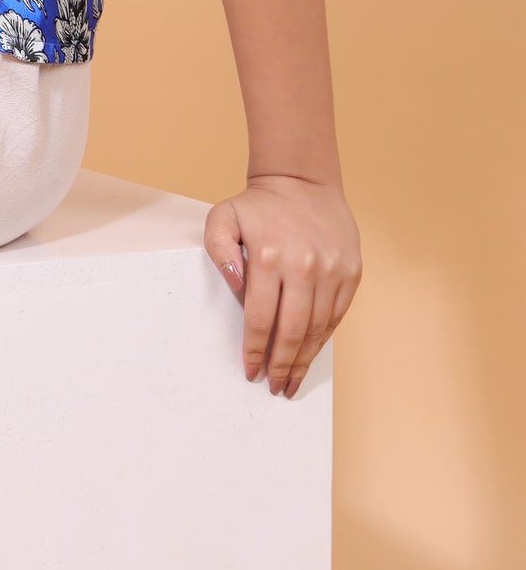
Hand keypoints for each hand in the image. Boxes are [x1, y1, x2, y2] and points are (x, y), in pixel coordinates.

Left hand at [203, 175, 361, 397]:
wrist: (303, 183)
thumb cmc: (258, 206)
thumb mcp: (222, 218)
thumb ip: (218, 251)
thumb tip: (235, 285)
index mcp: (270, 258)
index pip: (260, 319)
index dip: (255, 350)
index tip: (250, 371)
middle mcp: (304, 267)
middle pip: (292, 332)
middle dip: (282, 365)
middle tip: (274, 386)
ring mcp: (333, 271)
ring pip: (319, 329)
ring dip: (305, 360)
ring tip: (292, 380)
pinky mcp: (352, 272)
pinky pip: (337, 315)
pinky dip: (324, 338)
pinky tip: (312, 353)